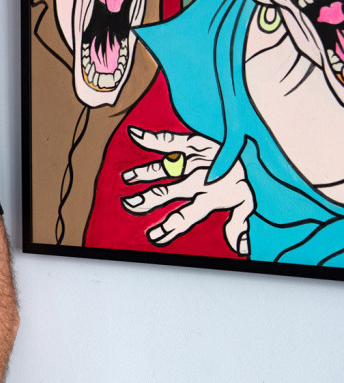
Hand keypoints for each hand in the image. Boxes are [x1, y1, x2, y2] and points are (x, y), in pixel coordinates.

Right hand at [120, 126, 253, 255]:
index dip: (170, 227)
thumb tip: (240, 248)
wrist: (255, 148)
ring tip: (126, 178)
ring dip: (145, 173)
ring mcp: (195, 160)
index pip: (187, 215)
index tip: (154, 237)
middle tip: (131, 205)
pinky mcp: (194, 143)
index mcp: (211, 196)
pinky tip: (134, 135)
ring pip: (165, 168)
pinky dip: (152, 137)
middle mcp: (199, 178)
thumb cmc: (245, 179)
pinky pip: (171, 140)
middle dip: (148, 199)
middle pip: (169, 191)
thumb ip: (240, 224)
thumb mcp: (248, 203)